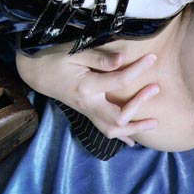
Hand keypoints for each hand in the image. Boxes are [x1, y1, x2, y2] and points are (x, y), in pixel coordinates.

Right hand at [16, 46, 159, 145]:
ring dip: (134, 129)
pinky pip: (104, 130)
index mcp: (87, 87)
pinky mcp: (86, 113)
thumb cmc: (56, 58)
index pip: (120, 80)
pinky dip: (120, 135)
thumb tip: (123, 59)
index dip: (138, 69)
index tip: (153, 58)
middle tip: (156, 89)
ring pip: (112, 130)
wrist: (37, 73)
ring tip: (154, 123)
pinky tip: (132, 140)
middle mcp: (88, 104)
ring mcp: (86, 112)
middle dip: (139, 106)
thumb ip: (100, 58)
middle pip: (119, 116)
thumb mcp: (75, 53)